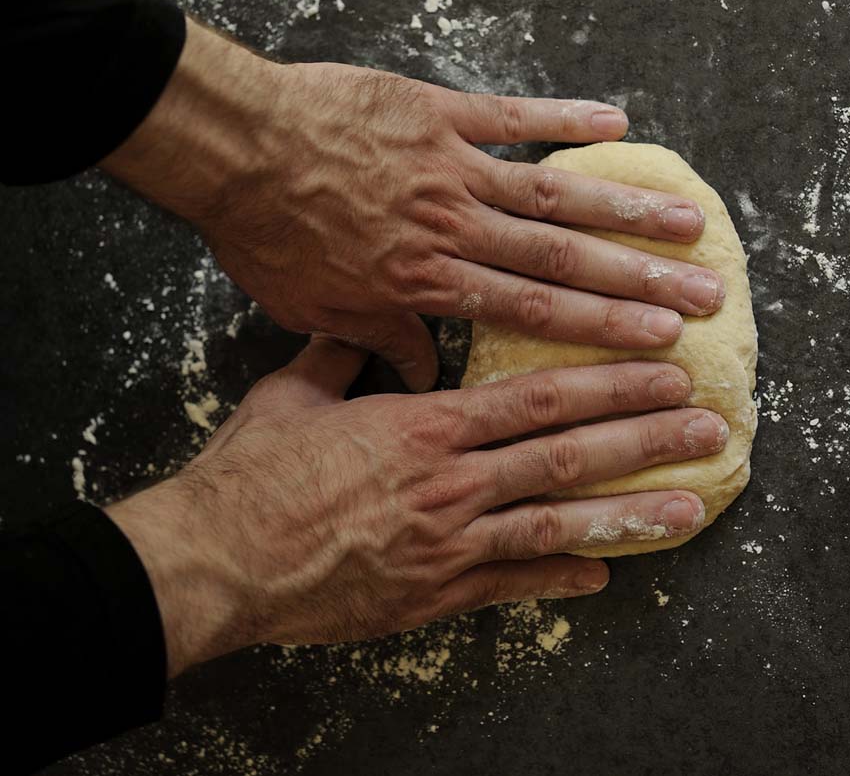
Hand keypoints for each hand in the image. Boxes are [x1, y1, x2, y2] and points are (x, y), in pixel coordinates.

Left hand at [102, 20, 723, 391]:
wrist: (234, 151)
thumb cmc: (267, 234)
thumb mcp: (316, 310)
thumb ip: (380, 339)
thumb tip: (422, 372)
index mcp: (423, 281)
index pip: (527, 314)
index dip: (597, 330)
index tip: (654, 341)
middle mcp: (452, 227)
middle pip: (558, 260)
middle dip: (635, 280)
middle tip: (701, 292)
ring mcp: (449, 167)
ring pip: (550, 194)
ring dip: (620, 209)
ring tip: (685, 223)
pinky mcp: (437, 114)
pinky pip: (509, 116)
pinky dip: (561, 120)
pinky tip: (615, 126)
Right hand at [108, 339, 726, 677]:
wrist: (218, 558)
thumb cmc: (252, 473)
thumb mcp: (293, 394)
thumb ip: (341, 356)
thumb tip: (365, 329)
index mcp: (421, 425)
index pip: (533, 396)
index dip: (603, 381)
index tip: (655, 369)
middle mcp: (448, 482)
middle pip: (563, 454)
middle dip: (640, 435)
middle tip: (702, 425)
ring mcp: (446, 542)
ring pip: (556, 523)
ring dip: (626, 513)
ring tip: (688, 504)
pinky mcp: (431, 594)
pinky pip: (510, 584)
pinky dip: (559, 579)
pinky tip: (601, 577)